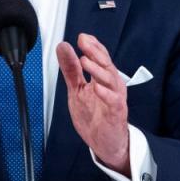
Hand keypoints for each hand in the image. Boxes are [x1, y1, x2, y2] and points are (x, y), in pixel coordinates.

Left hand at [56, 33, 129, 174]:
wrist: (105, 143)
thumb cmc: (94, 116)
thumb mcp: (77, 89)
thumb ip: (71, 69)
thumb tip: (63, 48)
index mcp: (103, 78)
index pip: (100, 57)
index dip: (93, 46)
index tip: (82, 37)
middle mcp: (111, 86)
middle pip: (106, 64)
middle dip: (96, 52)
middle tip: (84, 43)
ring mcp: (115, 98)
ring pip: (110, 80)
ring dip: (98, 69)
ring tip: (86, 61)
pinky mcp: (116, 113)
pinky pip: (113, 101)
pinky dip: (105, 93)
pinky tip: (96, 87)